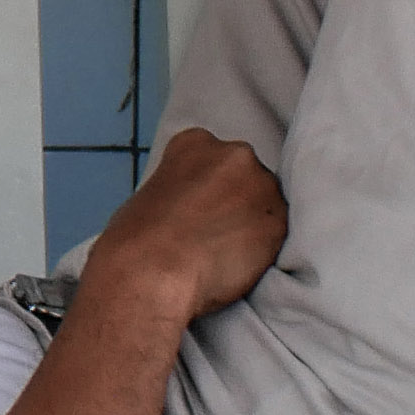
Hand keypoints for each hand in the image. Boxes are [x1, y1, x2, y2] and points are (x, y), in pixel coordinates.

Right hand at [96, 129, 286, 320]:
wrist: (152, 272)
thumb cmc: (136, 237)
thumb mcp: (151, 192)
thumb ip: (182, 188)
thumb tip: (193, 206)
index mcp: (196, 142)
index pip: (215, 158)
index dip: (208, 186)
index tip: (199, 207)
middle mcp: (235, 154)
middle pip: (246, 175)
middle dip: (237, 199)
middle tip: (215, 231)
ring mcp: (261, 187)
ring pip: (267, 205)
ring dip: (254, 224)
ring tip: (227, 252)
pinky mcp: (279, 224)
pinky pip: (275, 236)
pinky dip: (262, 250)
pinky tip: (237, 265)